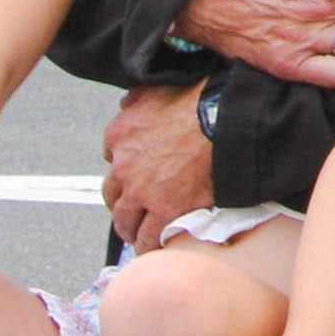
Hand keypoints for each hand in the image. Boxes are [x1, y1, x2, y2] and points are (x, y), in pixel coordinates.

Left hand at [102, 84, 213, 250]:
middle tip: (127, 210)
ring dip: (129, 228)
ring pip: (125, 220)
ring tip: (136, 235)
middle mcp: (124, 165)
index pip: (110, 155)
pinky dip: (149, 244)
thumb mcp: (157, 88)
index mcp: (119, 134)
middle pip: (112, 194)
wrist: (224, 119)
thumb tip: (128, 104)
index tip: (131, 172)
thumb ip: (137, 99)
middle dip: (119, 203)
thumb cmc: (198, 99)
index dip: (122, 165)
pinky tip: (153, 247)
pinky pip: (149, 236)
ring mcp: (142, 191)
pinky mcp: (166, 210)